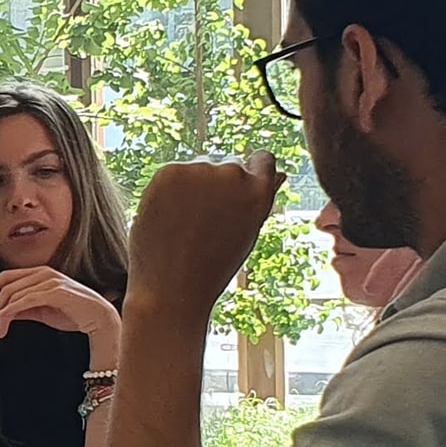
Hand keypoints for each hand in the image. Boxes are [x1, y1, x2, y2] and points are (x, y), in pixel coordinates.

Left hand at [0, 267, 119, 339]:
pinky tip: (5, 319)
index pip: (7, 276)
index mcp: (39, 274)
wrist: (98, 319)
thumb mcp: (41, 311)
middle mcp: (43, 273)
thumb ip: (23, 309)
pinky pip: (26, 299)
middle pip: (6, 285)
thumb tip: (3, 313)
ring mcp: (50, 280)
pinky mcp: (56, 292)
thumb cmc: (72, 314)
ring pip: (14, 294)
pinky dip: (12, 309)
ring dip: (1, 313)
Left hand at [127, 151, 286, 317]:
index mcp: (259, 190)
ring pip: (197, 169)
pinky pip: (172, 174)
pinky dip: (168, 189)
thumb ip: (260, 199)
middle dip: (216, 186)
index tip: (234, 190)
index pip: (262, 159)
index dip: (250, 172)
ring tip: (183, 224)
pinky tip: (166, 217)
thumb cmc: (212, 266)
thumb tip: (278, 174)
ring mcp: (200, 170)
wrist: (171, 287)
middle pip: (226, 166)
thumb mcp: (247, 231)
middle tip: (202, 222)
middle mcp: (233, 173)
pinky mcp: (170, 172)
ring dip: (191, 186)